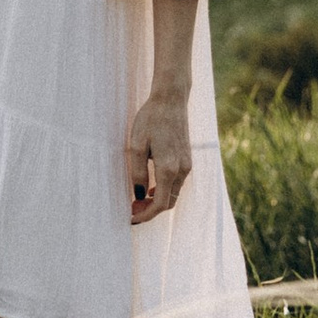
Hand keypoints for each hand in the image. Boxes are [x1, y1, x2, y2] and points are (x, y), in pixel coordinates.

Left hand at [126, 83, 192, 224]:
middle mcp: (182, 170)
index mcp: (169, 168)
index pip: (160, 203)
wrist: (171, 100)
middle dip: (150, 210)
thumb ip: (138, 173)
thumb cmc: (151, 119)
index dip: (146, 215)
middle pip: (169, 203)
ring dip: (157, 201)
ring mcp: (187, 165)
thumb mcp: (137, 145)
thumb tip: (139, 195)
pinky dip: (164, 190)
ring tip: (137, 200)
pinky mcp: (187, 159)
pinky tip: (149, 187)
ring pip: (173, 194)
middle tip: (131, 210)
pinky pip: (176, 183)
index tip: (131, 217)